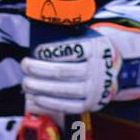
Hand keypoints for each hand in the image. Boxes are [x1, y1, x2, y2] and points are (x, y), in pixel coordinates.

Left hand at [21, 24, 139, 112]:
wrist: (114, 70)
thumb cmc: (90, 51)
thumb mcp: (86, 37)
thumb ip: (68, 35)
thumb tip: (39, 34)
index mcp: (97, 48)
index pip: (74, 50)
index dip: (53, 51)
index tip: (37, 51)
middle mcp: (98, 70)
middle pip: (63, 71)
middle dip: (39, 69)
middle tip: (25, 65)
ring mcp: (96, 89)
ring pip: (64, 90)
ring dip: (41, 87)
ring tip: (27, 82)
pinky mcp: (92, 104)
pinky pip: (69, 106)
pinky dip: (51, 103)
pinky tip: (37, 97)